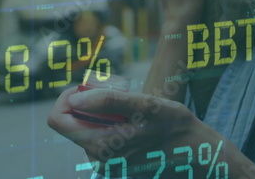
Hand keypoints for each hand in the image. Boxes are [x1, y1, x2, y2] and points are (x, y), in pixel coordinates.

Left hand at [47, 87, 200, 172]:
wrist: (196, 153)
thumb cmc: (174, 126)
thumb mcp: (146, 105)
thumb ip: (107, 101)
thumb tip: (74, 100)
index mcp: (100, 145)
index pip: (57, 119)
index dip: (67, 98)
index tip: (87, 88)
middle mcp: (98, 161)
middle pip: (73, 123)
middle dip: (88, 105)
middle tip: (117, 97)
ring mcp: (106, 165)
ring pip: (87, 130)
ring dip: (102, 116)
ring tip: (132, 113)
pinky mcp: (114, 166)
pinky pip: (100, 139)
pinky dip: (111, 126)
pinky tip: (135, 125)